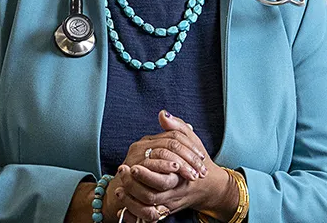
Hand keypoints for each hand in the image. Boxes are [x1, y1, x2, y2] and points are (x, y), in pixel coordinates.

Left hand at [113, 111, 233, 221]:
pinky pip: (147, 215)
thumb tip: (162, 114)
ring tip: (118, 186)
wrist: (208, 187)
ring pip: (148, 206)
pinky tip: (122, 195)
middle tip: (122, 172)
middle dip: (134, 185)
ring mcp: (169, 203)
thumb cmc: (198, 161)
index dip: (145, 173)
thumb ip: (177, 127)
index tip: (130, 165)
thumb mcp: (192, 141)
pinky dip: (133, 208)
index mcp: (182, 176)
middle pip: (152, 194)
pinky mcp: (164, 210)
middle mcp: (175, 192)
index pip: (163, 178)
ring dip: (131, 197)